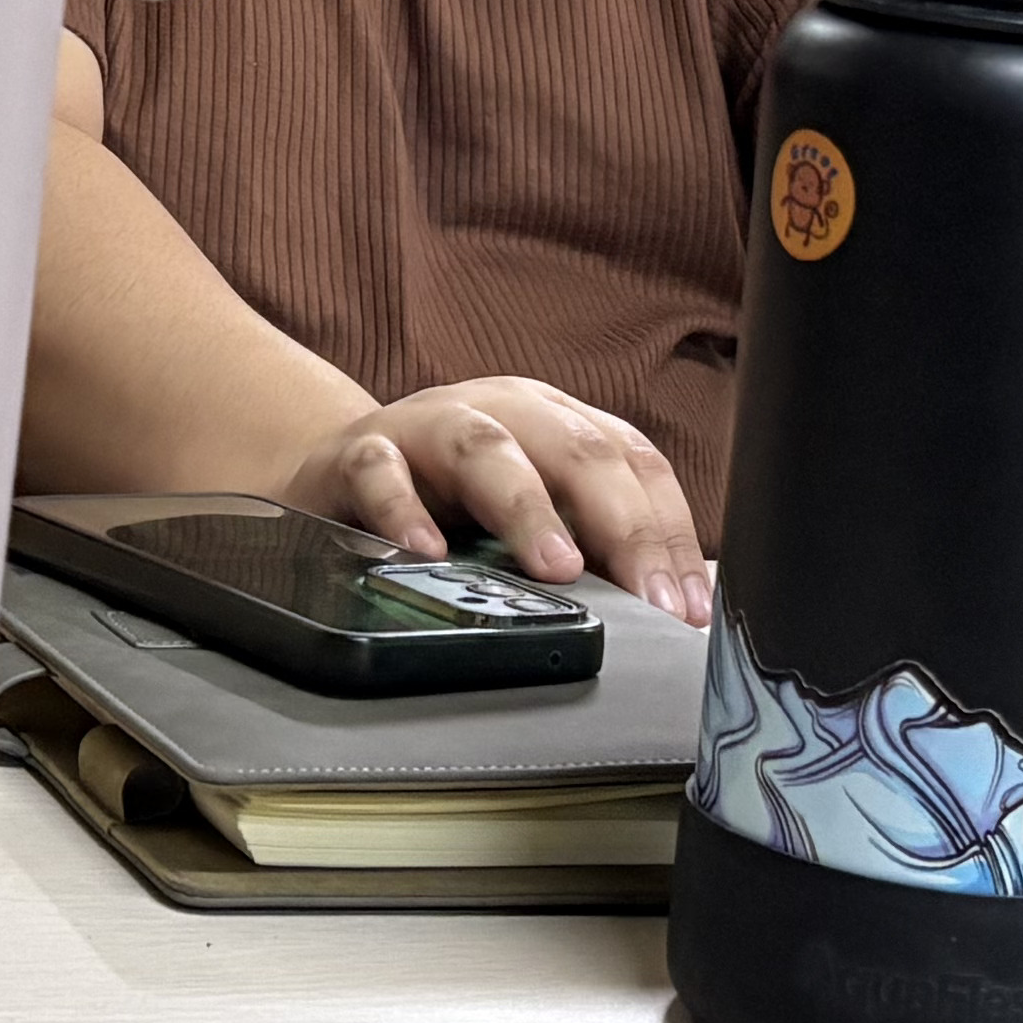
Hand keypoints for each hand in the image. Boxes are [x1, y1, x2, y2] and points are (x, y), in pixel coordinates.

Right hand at [281, 378, 706, 622]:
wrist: (338, 469)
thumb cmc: (450, 497)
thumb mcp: (531, 508)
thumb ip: (589, 544)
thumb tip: (660, 612)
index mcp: (555, 420)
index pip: (632, 461)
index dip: (668, 531)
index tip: (685, 605)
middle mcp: (501, 410)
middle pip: (576, 450)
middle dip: (621, 525)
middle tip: (646, 598)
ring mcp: (428, 425)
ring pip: (486, 449)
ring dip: (528, 508)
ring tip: (558, 568)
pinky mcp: (358, 452)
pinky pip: (380, 471)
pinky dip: (402, 508)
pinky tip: (425, 551)